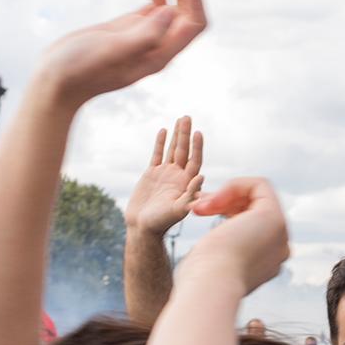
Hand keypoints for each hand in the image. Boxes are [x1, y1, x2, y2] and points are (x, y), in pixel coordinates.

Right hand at [37, 0, 206, 106]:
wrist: (59, 79)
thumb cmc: (82, 68)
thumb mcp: (114, 49)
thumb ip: (144, 34)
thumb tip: (171, 13)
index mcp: (160, 54)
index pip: (193, 24)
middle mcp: (157, 47)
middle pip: (187, 15)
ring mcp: (144, 37)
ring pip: (172, 9)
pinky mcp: (129, 29)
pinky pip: (154, 8)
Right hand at [128, 116, 203, 235]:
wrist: (143, 227)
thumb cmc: (162, 222)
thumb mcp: (179, 210)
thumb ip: (190, 195)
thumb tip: (201, 177)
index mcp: (187, 184)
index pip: (195, 160)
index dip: (197, 147)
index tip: (198, 132)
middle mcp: (178, 176)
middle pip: (184, 151)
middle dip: (186, 134)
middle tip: (188, 117)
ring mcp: (166, 174)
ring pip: (172, 150)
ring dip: (176, 135)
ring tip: (181, 119)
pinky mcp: (152, 174)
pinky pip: (157, 154)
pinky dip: (160, 143)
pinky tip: (163, 131)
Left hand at [185, 178, 289, 292]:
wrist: (210, 287)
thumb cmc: (202, 280)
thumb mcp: (213, 264)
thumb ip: (224, 250)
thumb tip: (223, 236)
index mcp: (269, 262)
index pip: (253, 223)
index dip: (226, 210)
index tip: (200, 213)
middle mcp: (280, 248)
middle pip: (256, 208)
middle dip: (224, 201)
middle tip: (196, 206)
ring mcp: (281, 234)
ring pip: (257, 196)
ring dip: (225, 195)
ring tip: (199, 207)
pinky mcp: (275, 218)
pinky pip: (260, 185)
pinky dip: (234, 186)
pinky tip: (212, 200)